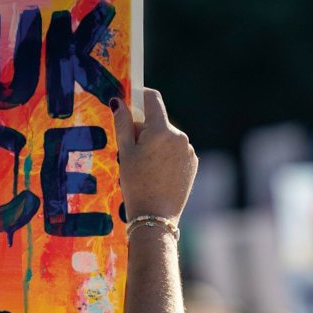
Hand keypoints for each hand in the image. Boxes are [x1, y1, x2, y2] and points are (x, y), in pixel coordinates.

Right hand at [113, 88, 196, 221]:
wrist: (155, 216)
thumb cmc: (136, 184)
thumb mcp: (125, 153)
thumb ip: (123, 124)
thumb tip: (118, 101)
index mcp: (161, 130)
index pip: (152, 99)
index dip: (139, 96)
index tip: (129, 101)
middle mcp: (179, 136)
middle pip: (158, 121)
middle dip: (143, 129)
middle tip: (130, 151)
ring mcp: (189, 150)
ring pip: (166, 137)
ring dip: (155, 143)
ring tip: (145, 167)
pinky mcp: (193, 162)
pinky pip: (176, 150)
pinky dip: (166, 155)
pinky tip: (157, 174)